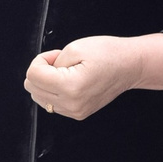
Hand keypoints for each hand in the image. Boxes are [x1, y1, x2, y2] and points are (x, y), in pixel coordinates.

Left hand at [23, 34, 162, 119]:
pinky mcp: (77, 114)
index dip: (41, 60)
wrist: (130, 66)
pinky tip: (70, 81)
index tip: (56, 55)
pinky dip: (54, 90)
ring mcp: (75, 111)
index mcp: (70, 87)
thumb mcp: (75, 48)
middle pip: (32, 87)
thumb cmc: (108, 54)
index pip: (33, 75)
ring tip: (66, 71)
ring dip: (46, 81)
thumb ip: (51, 63)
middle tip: (61, 62)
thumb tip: (40, 74)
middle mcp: (72, 104)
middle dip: (42, 71)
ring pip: (39, 97)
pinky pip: (51, 103)